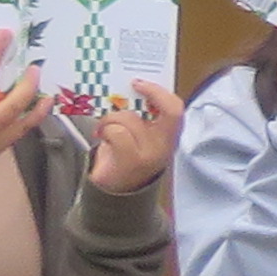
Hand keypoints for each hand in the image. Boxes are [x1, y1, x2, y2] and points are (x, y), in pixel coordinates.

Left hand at [81, 78, 181, 197]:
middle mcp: (164, 146)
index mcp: (168, 137)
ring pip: (129, 118)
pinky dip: (105, 130)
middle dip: (139, 98)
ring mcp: (149, 154)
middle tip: (121, 96)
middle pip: (166, 110)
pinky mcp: (131, 161)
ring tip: (104, 127)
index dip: (159, 92)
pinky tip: (101, 135)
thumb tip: (127, 89)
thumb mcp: (139, 136)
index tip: (139, 83)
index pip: (175, 109)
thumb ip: (141, 116)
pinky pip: (117, 132)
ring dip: (111, 118)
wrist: (115, 192)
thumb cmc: (125, 157)